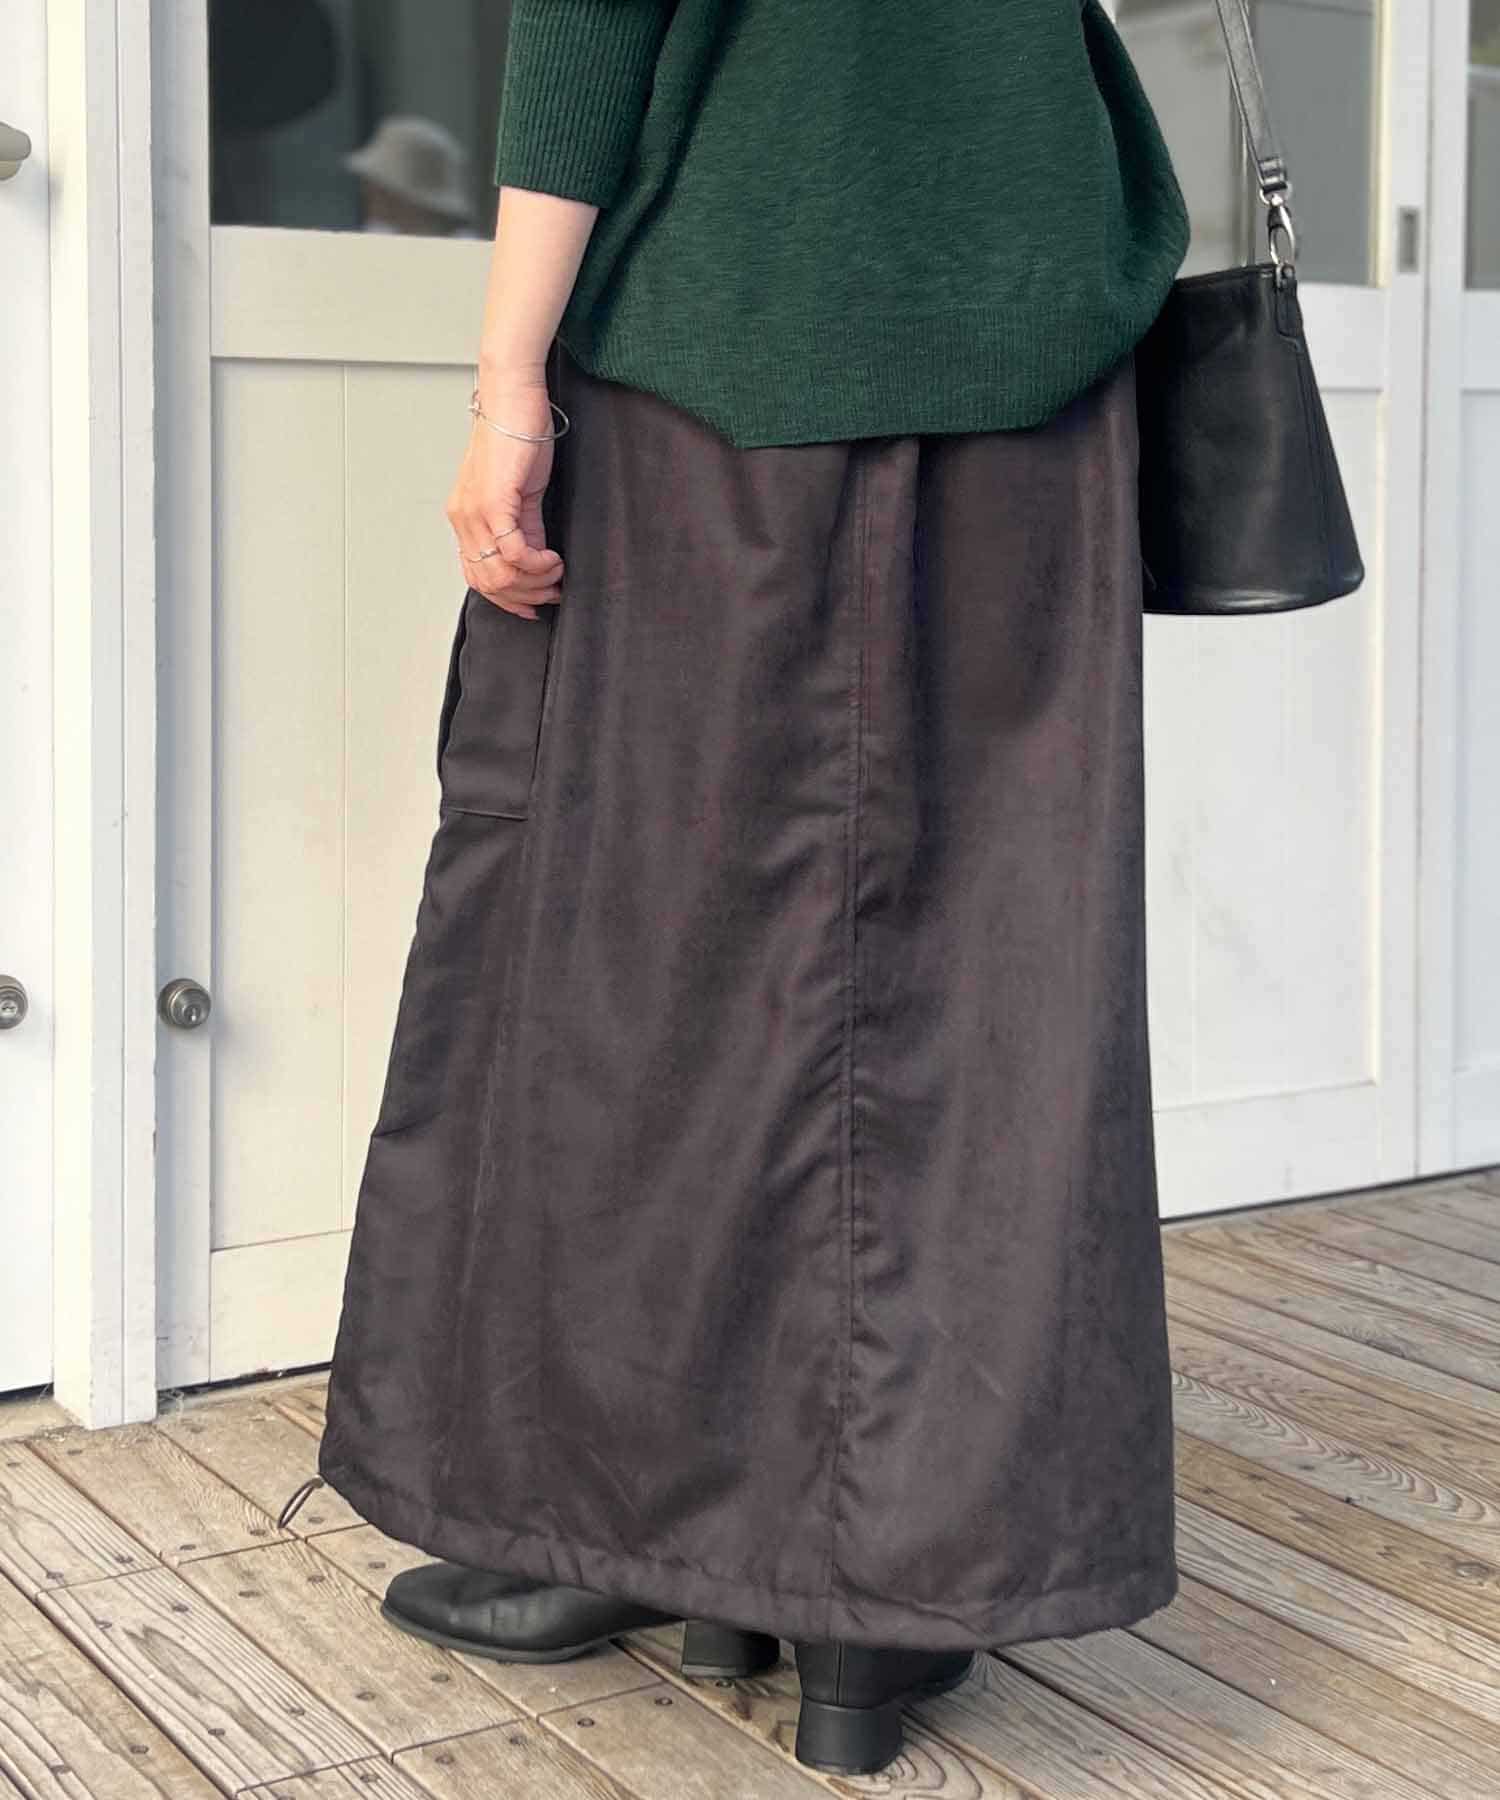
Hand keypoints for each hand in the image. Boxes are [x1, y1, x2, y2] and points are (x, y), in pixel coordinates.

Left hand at [446, 377, 563, 620]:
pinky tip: (554, 559)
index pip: (476, 577)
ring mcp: (475, 512)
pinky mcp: (494, 502)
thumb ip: (524, 527)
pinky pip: (513, 552)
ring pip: (499, 574)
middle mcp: (463, 518)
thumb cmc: (518, 435)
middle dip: (526, 596)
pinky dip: (537, 564)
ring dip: (534, 582)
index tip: (535, 604)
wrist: (513, 398)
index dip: (507, 599)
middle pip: (488, 583)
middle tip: (553, 589)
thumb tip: (534, 558)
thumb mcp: (519, 492)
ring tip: (557, 573)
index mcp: (464, 517)